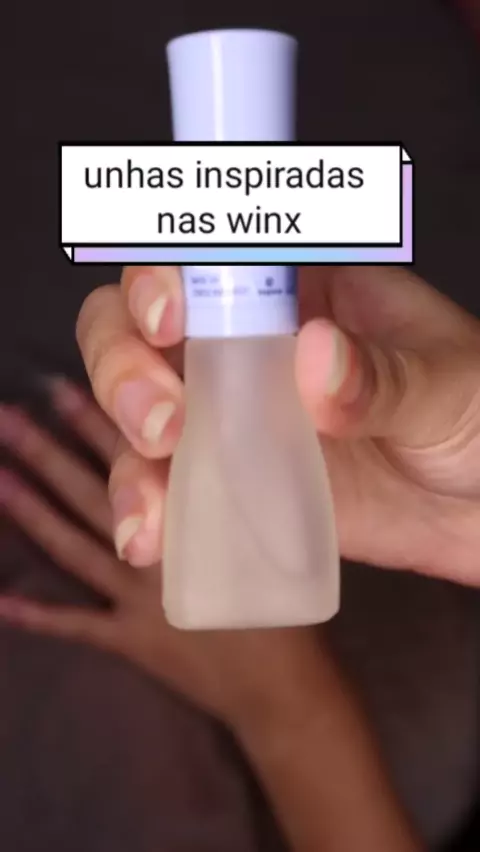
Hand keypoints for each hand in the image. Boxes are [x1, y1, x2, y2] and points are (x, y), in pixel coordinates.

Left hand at [0, 386, 325, 730]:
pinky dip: (38, 615)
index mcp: (191, 520)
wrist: (282, 687)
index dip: (97, 423)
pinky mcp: (129, 639)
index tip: (61, 388)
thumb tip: (215, 434)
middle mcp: (153, 552)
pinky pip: (76, 624)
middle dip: (47, 453)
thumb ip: (242, 489)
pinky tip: (0, 600)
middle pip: (91, 494)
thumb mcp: (275, 531)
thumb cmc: (286, 603)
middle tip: (6, 417)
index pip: (137, 460)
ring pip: (73, 546)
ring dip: (32, 513)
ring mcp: (134, 597)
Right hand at [75, 265, 479, 584]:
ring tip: (151, 506)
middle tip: (161, 421)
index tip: (171, 322)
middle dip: (125, 365)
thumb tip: (317, 358)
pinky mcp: (236, 480)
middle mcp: (253, 344)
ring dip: (126, 452)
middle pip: (140, 327)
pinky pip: (171, 485)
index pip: (209, 257)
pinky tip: (148, 539)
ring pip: (140, 410)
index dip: (166, 276)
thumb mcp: (449, 387)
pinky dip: (146, 509)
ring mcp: (237, 414)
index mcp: (303, 288)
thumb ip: (385, 376)